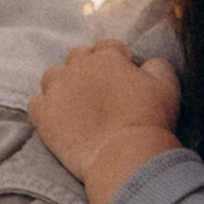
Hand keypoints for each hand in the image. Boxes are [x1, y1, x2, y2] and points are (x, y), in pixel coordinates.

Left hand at [29, 42, 181, 203]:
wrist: (124, 155)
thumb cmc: (149, 121)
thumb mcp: (167, 86)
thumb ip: (157, 65)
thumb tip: (147, 63)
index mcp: (107, 56)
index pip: (109, 48)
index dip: (118, 62)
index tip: (123, 80)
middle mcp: (78, 66)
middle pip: (78, 57)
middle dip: (89, 69)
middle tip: (100, 94)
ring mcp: (57, 90)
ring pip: (53, 76)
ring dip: (63, 85)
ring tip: (77, 105)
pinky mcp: (43, 114)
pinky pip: (36, 102)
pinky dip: (45, 107)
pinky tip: (58, 119)